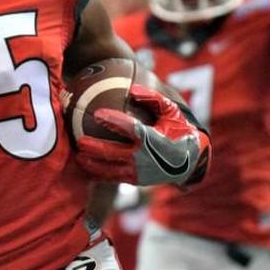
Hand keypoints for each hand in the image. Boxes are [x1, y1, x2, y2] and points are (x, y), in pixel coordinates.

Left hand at [75, 84, 209, 185]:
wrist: (192, 162)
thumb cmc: (178, 131)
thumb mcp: (171, 112)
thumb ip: (153, 99)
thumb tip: (132, 89)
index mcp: (153, 139)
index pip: (130, 128)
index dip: (113, 121)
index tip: (98, 113)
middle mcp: (144, 157)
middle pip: (113, 153)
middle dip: (94, 147)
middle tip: (80, 141)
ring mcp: (139, 171)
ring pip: (110, 169)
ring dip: (92, 163)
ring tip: (78, 156)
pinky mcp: (136, 181)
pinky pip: (112, 178)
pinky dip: (98, 173)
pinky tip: (86, 167)